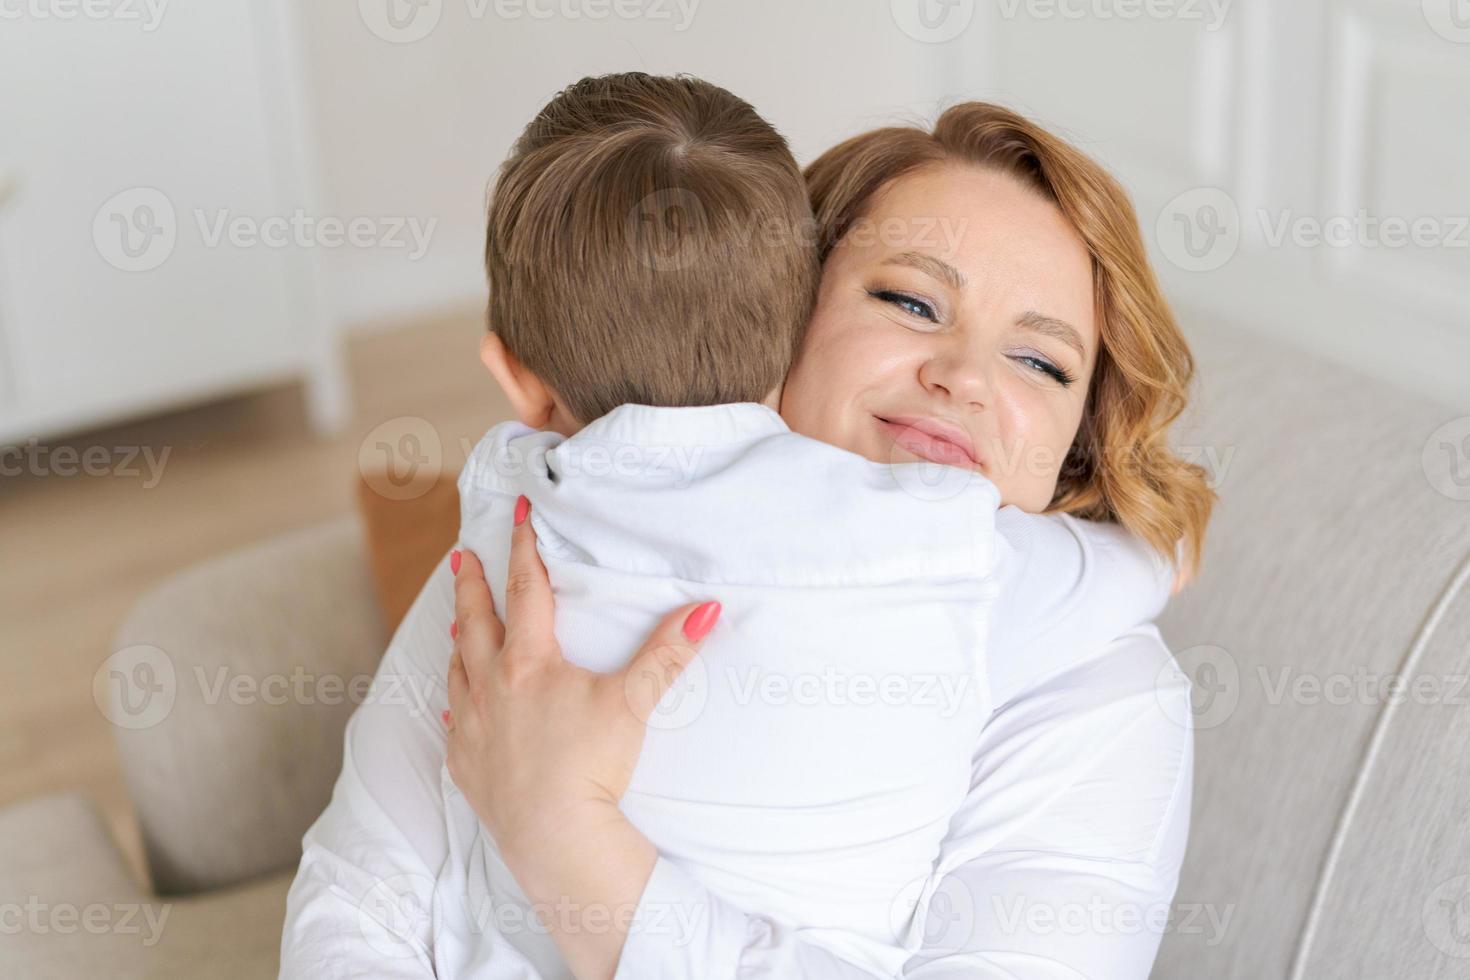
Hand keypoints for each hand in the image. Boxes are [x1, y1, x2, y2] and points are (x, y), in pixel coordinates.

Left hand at [443, 495, 720, 979]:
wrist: (555, 837)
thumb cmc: (592, 766)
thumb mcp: (632, 702)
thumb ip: (666, 652)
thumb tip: (706, 609)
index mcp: (529, 663)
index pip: (526, 590)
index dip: (524, 549)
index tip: (517, 514)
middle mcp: (490, 687)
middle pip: (476, 622)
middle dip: (471, 585)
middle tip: (461, 556)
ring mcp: (471, 727)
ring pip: (458, 670)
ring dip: (459, 640)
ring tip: (457, 622)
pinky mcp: (465, 765)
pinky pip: (451, 724)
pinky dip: (453, 705)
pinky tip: (453, 705)